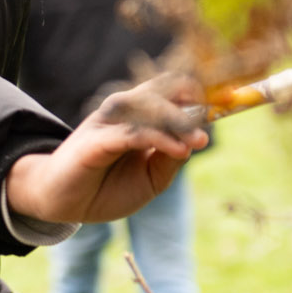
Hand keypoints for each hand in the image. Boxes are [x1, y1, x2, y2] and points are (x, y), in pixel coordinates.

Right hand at [6, 75, 208, 223]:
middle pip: (165, 89)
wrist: (62, 203)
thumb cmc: (104, 190)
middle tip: (211, 127)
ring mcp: (109, 122)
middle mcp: (124, 111)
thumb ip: (170, 159)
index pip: (173, 90)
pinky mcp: (97, 139)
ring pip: (151, 106)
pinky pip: (134, 133)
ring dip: (178, 120)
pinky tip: (180, 149)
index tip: (229, 104)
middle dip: (193, 104)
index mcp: (139, 115)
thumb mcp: (150, 179)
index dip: (201, 94)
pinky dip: (160, 138)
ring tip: (199, 141)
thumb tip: (196, 139)